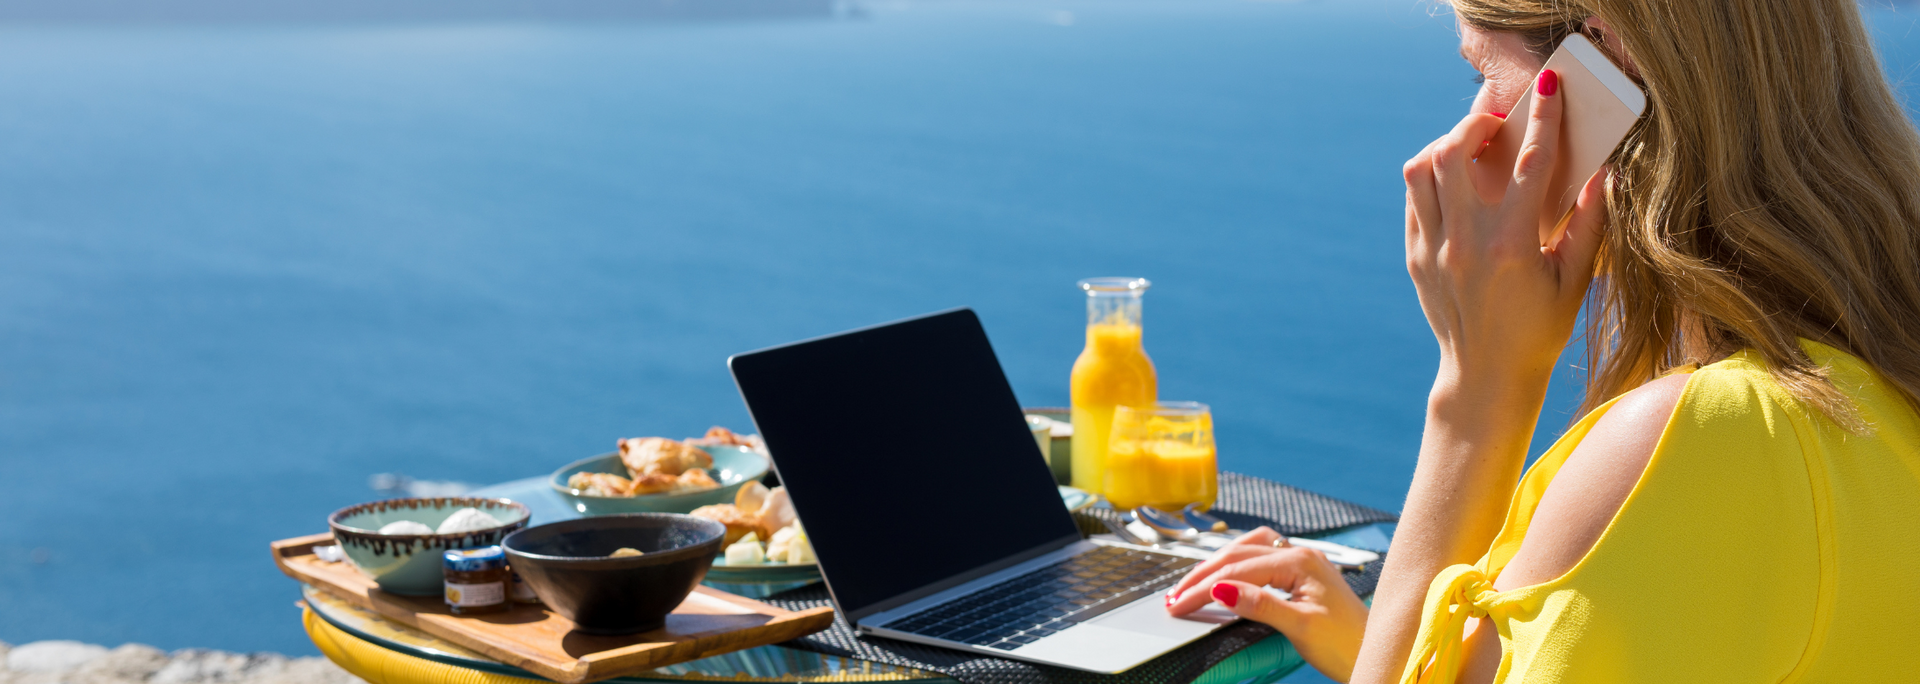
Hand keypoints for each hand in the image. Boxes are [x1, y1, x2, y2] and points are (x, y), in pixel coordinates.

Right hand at [1165, 527, 1368, 682]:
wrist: (1377, 652)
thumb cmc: (1347, 644)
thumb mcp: (1300, 626)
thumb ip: (1260, 605)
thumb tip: (1222, 589)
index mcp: (1300, 561)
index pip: (1238, 570)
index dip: (1203, 587)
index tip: (1178, 605)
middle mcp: (1301, 554)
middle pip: (1239, 553)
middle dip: (1203, 574)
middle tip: (1175, 596)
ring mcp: (1303, 561)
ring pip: (1249, 548)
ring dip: (1219, 562)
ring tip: (1194, 582)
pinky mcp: (1303, 574)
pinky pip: (1262, 557)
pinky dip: (1238, 564)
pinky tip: (1229, 574)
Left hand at [1403, 69, 1608, 394]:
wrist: (1486, 375)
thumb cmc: (1540, 329)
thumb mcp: (1575, 280)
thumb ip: (1589, 223)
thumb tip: (1603, 173)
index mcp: (1512, 244)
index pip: (1529, 162)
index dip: (1543, 117)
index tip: (1549, 86)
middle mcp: (1465, 241)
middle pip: (1453, 152)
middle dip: (1477, 123)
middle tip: (1499, 124)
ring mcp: (1433, 249)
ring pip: (1421, 170)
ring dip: (1446, 146)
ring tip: (1473, 148)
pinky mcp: (1415, 257)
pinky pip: (1414, 198)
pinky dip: (1432, 178)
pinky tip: (1456, 182)